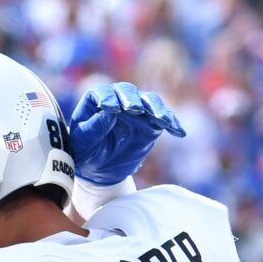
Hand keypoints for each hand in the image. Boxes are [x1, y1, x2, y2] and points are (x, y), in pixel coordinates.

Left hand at [68, 81, 185, 186]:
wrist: (100, 170)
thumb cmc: (86, 153)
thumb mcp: (83, 144)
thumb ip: (94, 128)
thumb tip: (109, 112)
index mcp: (96, 101)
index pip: (102, 93)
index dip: (107, 98)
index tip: (111, 109)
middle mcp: (117, 100)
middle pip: (127, 91)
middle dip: (132, 99)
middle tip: (134, 109)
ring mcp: (136, 111)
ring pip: (149, 101)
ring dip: (156, 108)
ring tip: (161, 120)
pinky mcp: (150, 124)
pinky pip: (163, 119)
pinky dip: (172, 123)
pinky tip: (178, 132)